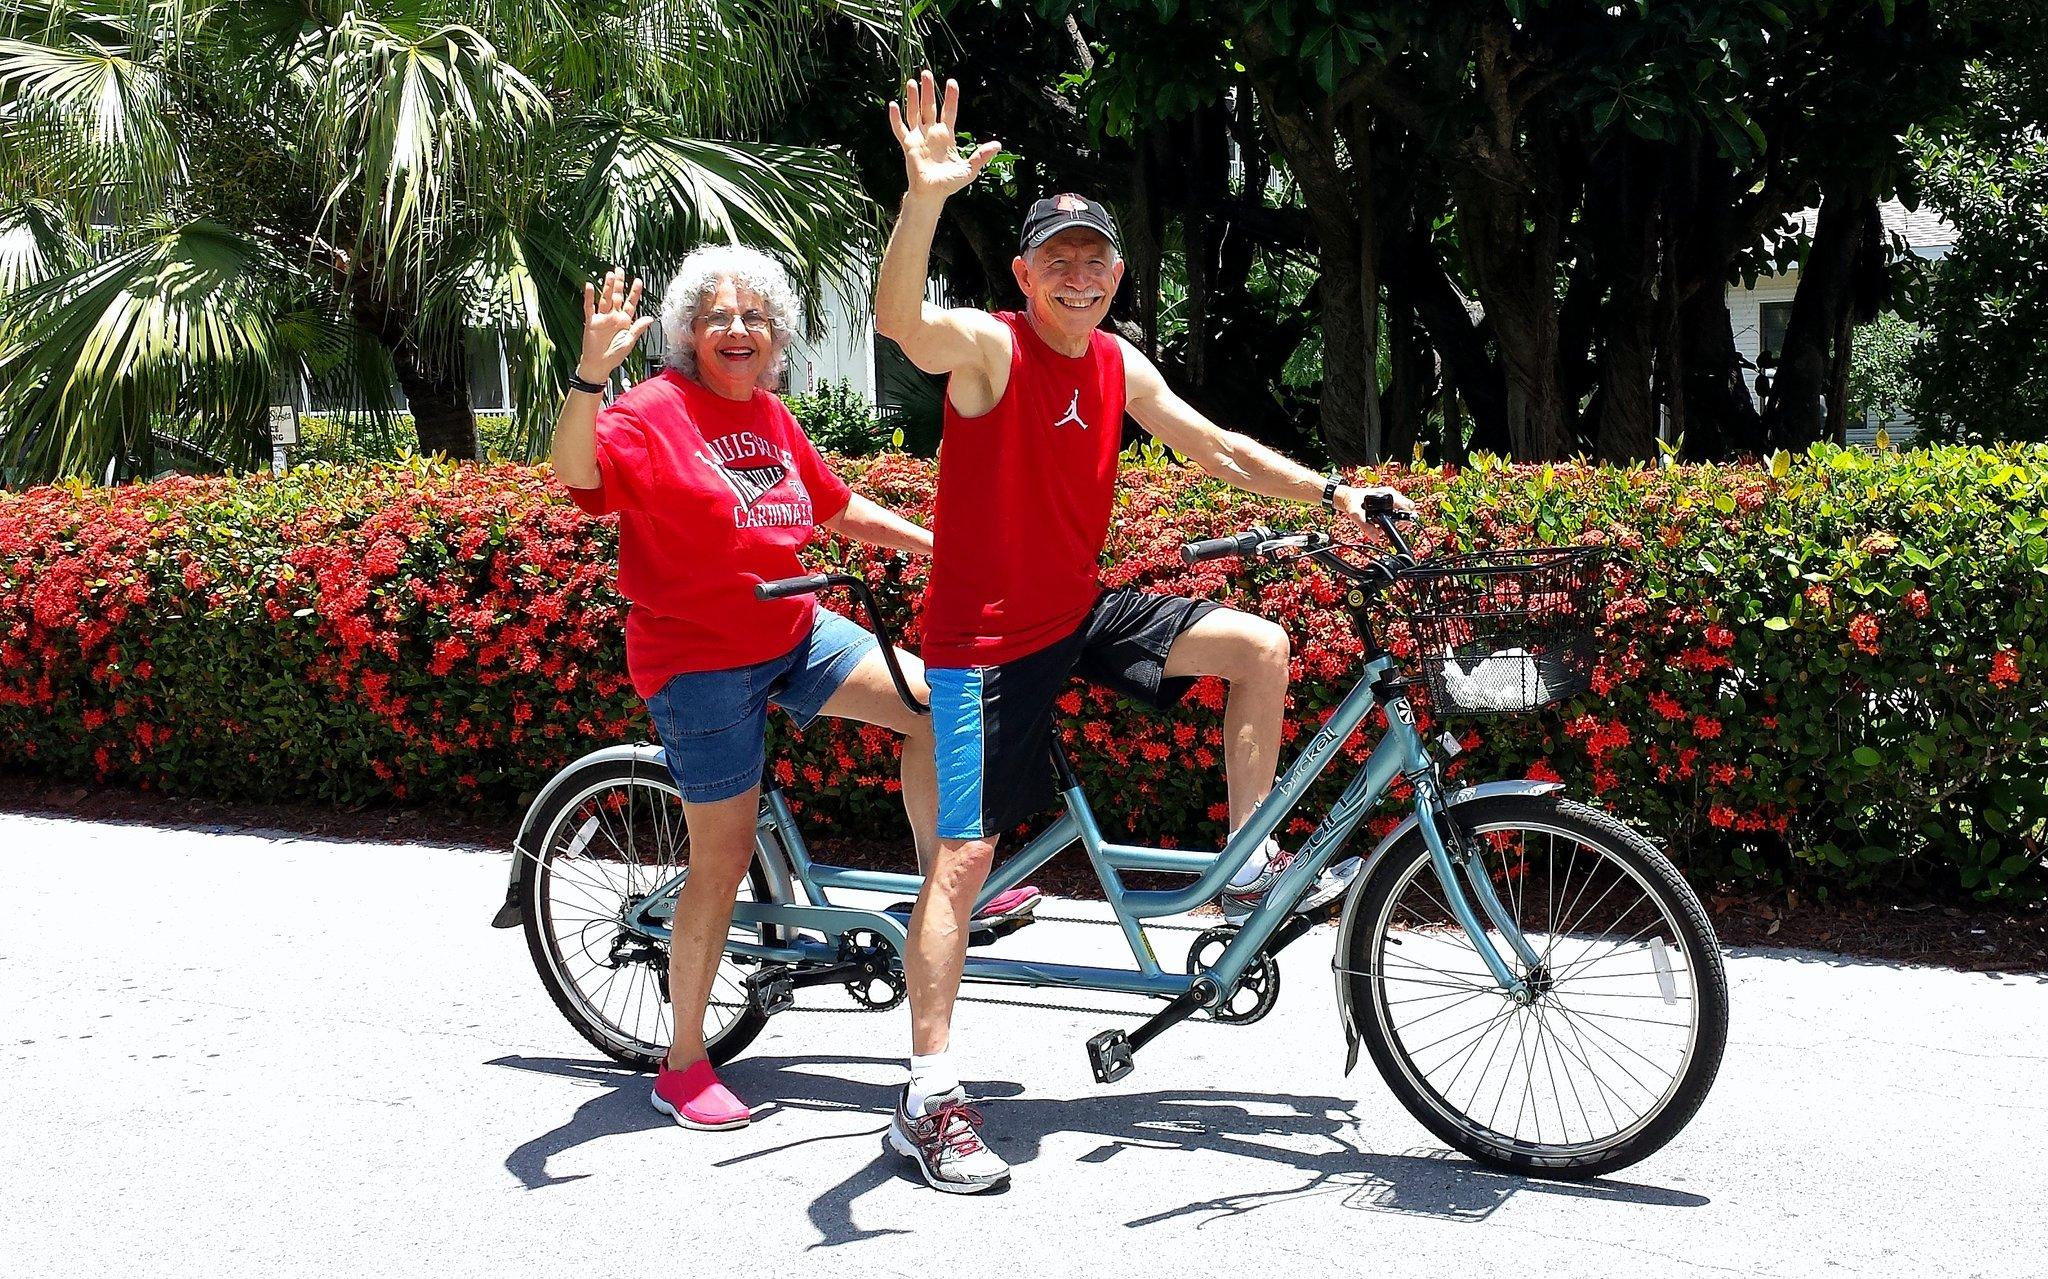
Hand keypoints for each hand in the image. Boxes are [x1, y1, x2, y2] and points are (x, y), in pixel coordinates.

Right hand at [579, 268, 654, 380]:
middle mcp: (613, 317)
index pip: (630, 303)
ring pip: (605, 298)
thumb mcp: (629, 342)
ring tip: (609, 275)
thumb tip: (650, 318)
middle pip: (616, 297)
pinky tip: (590, 286)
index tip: (638, 281)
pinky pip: (589, 307)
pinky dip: (589, 297)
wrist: (599, 365)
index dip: (634, 293)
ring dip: (606, 287)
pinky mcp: (591, 322)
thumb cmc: (614, 356)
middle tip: (620, 270)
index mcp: (624, 321)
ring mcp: (602, 318)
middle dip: (619, 284)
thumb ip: (638, 329)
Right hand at [888, 69, 1000, 202]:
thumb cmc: (950, 183)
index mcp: (946, 136)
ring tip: (911, 81)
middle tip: (926, 72)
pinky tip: (893, 105)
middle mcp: (931, 133)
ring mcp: (919, 138)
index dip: (950, 97)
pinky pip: (900, 129)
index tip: (951, 82)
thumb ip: (981, 156)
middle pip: (929, 106)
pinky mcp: (908, 145)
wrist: (932, 194)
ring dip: (913, 97)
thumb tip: (998, 145)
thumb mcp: (969, 169)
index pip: (948, 111)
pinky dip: (895, 118)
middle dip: (928, 90)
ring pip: (914, 112)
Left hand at [1333, 484, 1417, 532]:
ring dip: (1396, 520)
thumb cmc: (1352, 502)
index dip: (1406, 517)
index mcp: (1388, 494)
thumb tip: (1376, 538)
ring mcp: (1390, 498)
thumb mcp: (1357, 516)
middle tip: (1392, 526)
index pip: (1408, 505)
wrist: (1347, 498)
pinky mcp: (1387, 502)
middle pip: (1408, 509)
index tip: (1399, 524)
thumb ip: (1366, 527)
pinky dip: (1392, 518)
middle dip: (1402, 520)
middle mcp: (1391, 495)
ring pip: (1402, 510)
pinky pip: (1395, 511)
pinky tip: (1383, 522)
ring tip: (1384, 525)